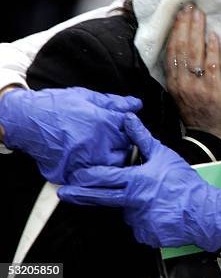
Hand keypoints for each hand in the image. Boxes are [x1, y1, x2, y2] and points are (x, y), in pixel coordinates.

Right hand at [0, 87, 141, 183]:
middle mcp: (97, 143)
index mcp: (104, 123)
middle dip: (124, 148)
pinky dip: (95, 175)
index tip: (126, 132)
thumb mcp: (88, 97)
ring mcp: (84, 160)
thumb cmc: (57, 106)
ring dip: (112, 163)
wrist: (27, 120)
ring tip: (104, 155)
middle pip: (125, 152)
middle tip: (117, 145)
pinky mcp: (71, 172)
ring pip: (112, 168)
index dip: (131, 132)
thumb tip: (137, 104)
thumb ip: (115, 103)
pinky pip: (91, 180)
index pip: (131, 132)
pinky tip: (92, 166)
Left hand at [58, 113, 220, 251]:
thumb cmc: (185, 182)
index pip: (104, 177)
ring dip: (131, 207)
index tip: (73, 176)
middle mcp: (133, 202)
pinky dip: (146, 220)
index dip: (86, 176)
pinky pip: (140, 227)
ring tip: (152, 201)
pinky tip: (159, 213)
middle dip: (80, 195)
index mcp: (136, 181)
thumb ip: (141, 138)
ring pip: (126, 213)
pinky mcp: (146, 234)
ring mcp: (138, 220)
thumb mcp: (163, 155)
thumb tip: (128, 119)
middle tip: (65, 194)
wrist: (203, 211)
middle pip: (100, 198)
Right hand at [166, 3, 220, 147]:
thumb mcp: (182, 96)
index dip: (174, 31)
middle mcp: (181, 83)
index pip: (171, 52)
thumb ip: (182, 76)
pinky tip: (213, 36)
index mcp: (173, 83)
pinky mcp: (213, 92)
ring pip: (194, 53)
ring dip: (196, 31)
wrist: (209, 139)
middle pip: (181, 48)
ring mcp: (197, 87)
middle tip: (190, 6)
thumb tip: (186, 52)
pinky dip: (212, 50)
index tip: (178, 14)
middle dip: (185, 24)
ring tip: (200, 14)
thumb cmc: (198, 116)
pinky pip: (211, 66)